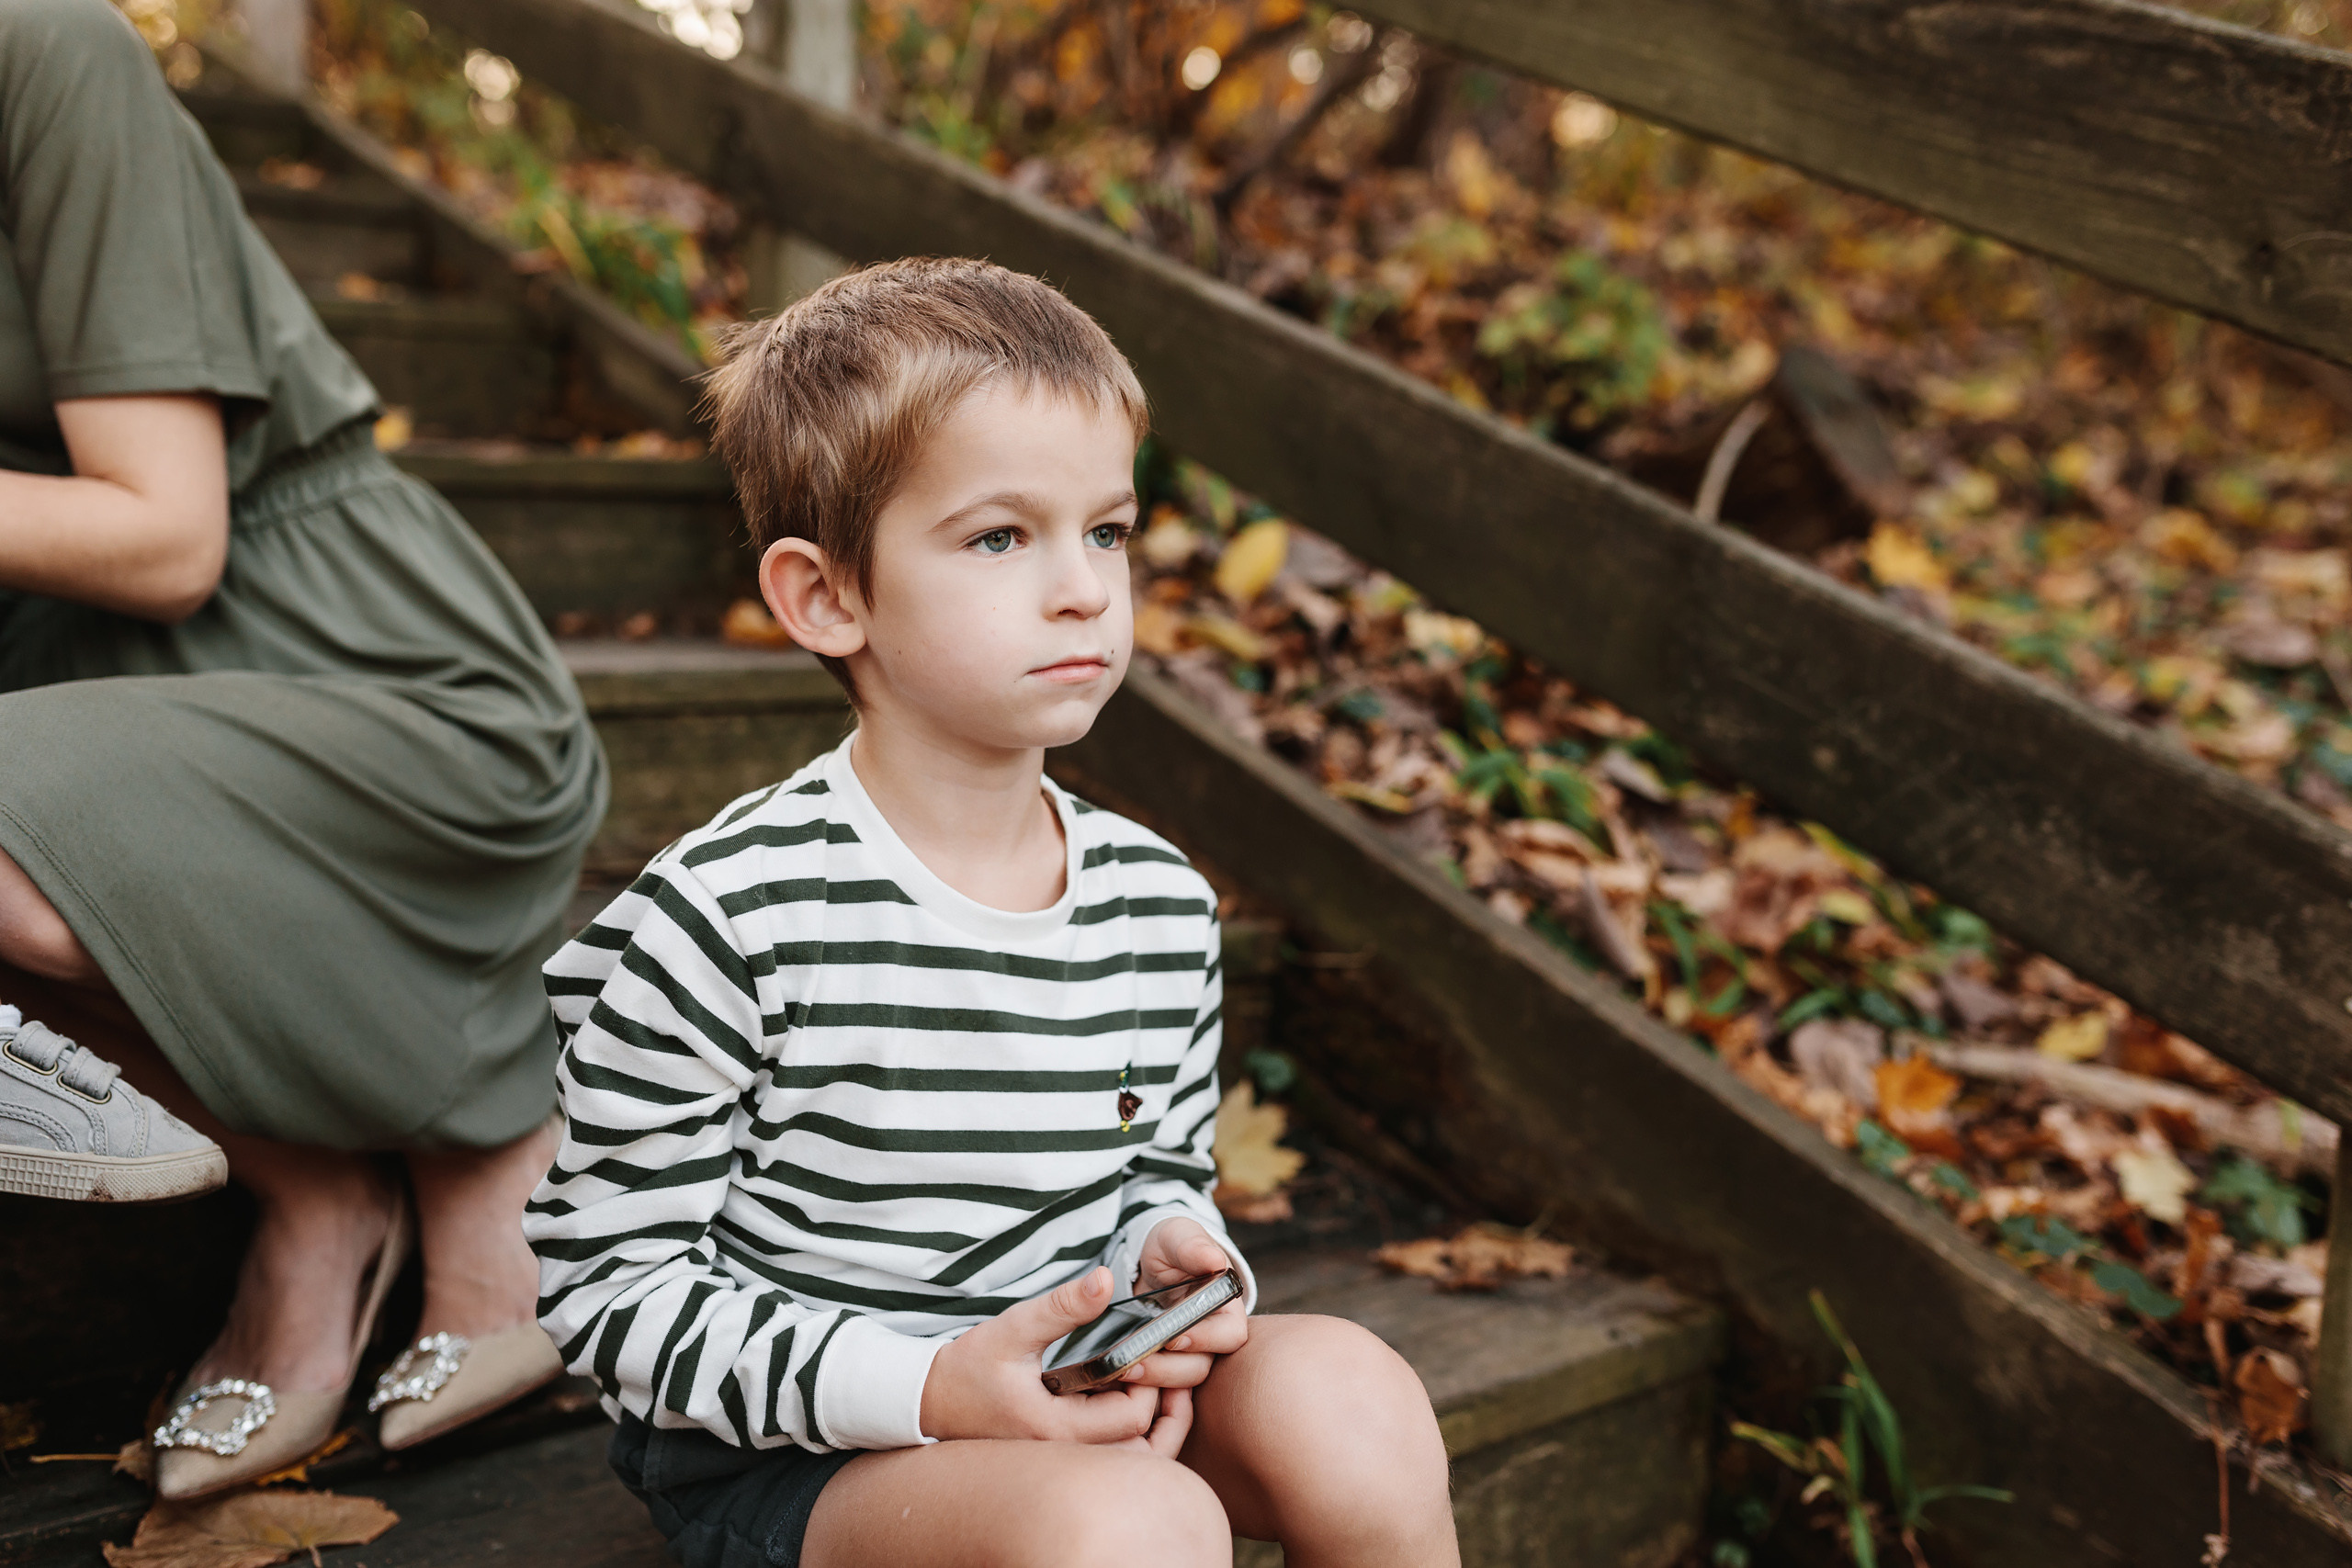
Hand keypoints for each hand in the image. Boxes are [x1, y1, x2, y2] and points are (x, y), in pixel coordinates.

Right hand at [919, 1267, 1159, 1442]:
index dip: (1153, 1383)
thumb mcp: (1015, 1328)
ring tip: (1160, 1389)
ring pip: (1132, 1462)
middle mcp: (1065, 1455)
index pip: (1133, 1418)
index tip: (1151, 1352)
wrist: (931, 1401)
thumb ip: (1063, 1307)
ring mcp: (1065, 1462)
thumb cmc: (969, 1366)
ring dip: (1155, 1429)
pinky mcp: (1062, 1458)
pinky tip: (1129, 1401)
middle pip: (1144, 1452)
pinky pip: (1113, 1459)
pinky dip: (1133, 1437)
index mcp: (1056, 1428)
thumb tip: (1107, 1280)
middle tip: (1173, 1374)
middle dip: (1166, 1413)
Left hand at [1116, 1218, 1248, 1391]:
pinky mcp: (1162, 1367)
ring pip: (1179, 1382)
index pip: (1229, 1335)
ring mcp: (1186, 1357)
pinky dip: (1141, 1389)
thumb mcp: (1178, 1238)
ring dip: (1152, 1380)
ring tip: (1122, 1371)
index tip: (1174, 1338)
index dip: (1205, 1340)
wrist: (1144, 1262)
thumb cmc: (1170, 1246)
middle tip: (1134, 1365)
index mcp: (1225, 1309)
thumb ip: (1193, 1246)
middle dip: (1169, 1369)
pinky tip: (1117, 1383)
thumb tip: (1214, 1260)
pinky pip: (1157, 1389)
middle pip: (1201, 1366)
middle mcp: (1212, 1338)